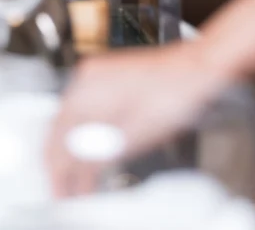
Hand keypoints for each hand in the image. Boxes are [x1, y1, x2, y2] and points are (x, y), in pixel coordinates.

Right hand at [45, 42, 230, 197]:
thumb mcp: (137, 134)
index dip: (57, 168)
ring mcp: (96, 74)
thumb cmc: (176, 92)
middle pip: (60, 126)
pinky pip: (84, 108)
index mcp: (88, 89)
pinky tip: (92, 148)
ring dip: (73, 147)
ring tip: (80, 175)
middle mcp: (86, 78)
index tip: (61, 188)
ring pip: (71, 117)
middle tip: (66, 186)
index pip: (58, 135)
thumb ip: (102, 152)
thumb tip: (80, 168)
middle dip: (62, 159)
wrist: (196, 67)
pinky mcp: (107, 77)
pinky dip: (85, 131)